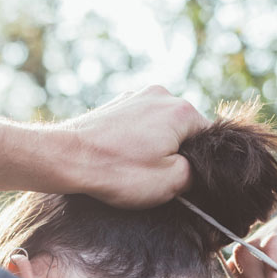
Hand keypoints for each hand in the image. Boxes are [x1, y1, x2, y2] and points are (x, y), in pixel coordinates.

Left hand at [58, 85, 209, 208]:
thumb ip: (195, 172)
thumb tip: (194, 169)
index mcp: (182, 110)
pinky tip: (121, 157)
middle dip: (175, 151)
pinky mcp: (115, 104)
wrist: (67, 159)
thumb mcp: (170, 182)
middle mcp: (161, 94)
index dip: (200, 162)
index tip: (182, 178)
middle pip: (184, 129)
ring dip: (154, 146)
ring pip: (160, 125)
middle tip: (156, 175)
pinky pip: (137, 123)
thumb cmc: (118, 171)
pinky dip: (134, 140)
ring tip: (134, 167)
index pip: (209, 137)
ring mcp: (135, 97)